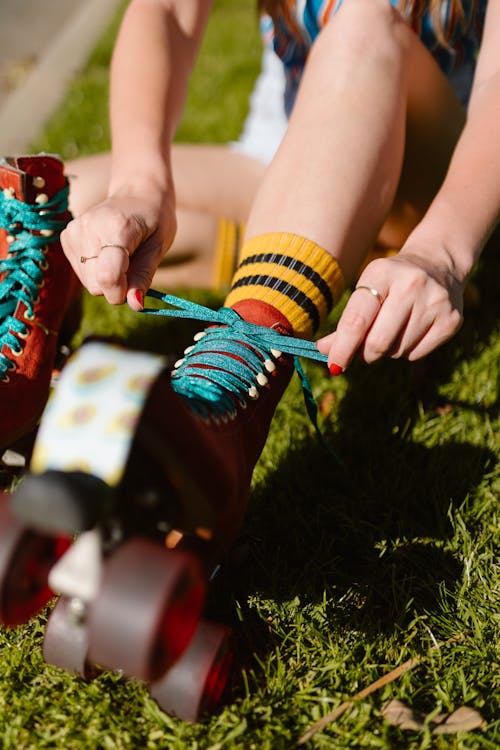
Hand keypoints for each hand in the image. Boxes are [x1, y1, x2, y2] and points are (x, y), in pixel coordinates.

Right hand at [61, 188, 175, 310]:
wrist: (136, 192)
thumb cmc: (154, 220)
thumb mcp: (158, 247)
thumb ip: (144, 276)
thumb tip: (136, 305)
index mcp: (116, 227)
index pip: (107, 277)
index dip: (121, 293)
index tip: (134, 289)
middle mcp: (88, 228)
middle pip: (96, 284)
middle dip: (117, 285)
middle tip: (132, 264)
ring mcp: (73, 231)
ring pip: (88, 282)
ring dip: (107, 278)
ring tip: (120, 254)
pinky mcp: (66, 237)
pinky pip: (82, 274)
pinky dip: (97, 270)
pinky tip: (107, 252)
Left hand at [317, 250, 464, 369]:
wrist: (439, 265)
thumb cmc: (391, 284)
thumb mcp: (366, 291)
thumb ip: (345, 323)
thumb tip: (322, 351)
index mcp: (382, 272)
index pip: (356, 321)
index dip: (342, 348)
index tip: (334, 365)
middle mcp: (412, 284)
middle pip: (377, 343)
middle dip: (365, 353)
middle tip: (364, 349)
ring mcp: (435, 302)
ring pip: (396, 351)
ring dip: (387, 350)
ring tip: (394, 328)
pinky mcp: (451, 320)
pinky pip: (416, 355)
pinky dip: (407, 351)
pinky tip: (412, 330)